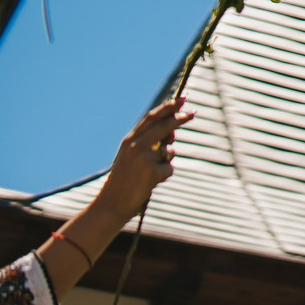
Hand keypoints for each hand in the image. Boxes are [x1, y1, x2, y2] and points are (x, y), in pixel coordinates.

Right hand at [99, 97, 193, 221]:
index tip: (181, 100)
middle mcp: (135, 145)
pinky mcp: (151, 171)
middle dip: (179, 117)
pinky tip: (150, 183)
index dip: (167, 108)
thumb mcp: (135, 159)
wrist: (111, 204)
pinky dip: (164, 176)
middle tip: (193, 112)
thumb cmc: (125, 182)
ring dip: (166, 161)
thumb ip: (152, 145)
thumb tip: (173, 132)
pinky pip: (169, 169)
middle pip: (163, 126)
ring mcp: (143, 157)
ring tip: (150, 175)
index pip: (151, 118)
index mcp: (129, 140)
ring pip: (169, 150)